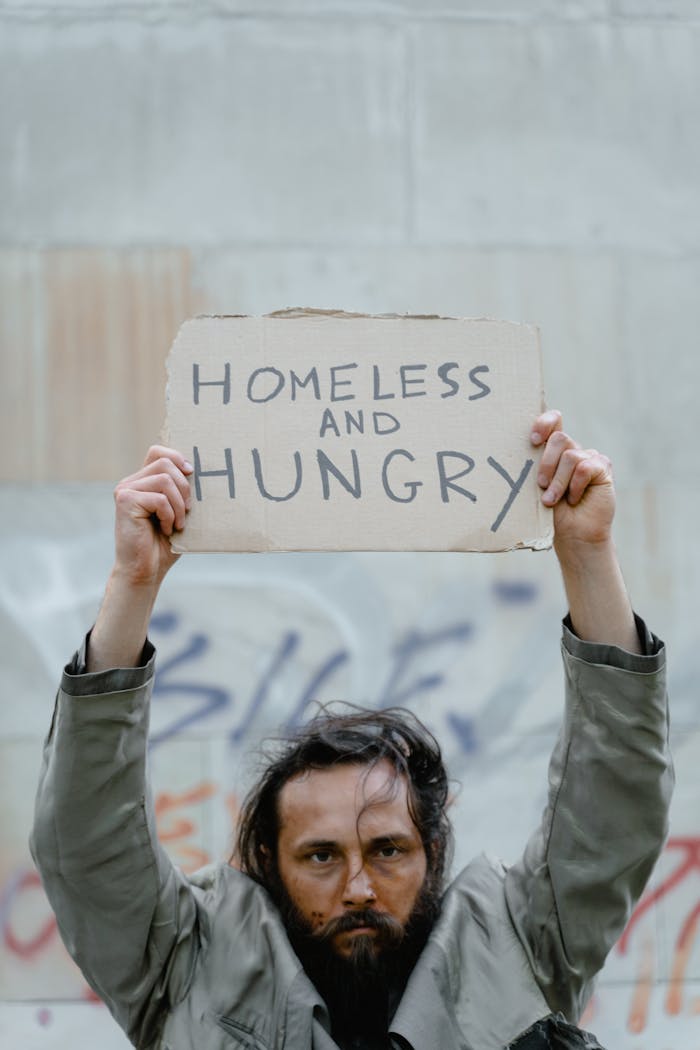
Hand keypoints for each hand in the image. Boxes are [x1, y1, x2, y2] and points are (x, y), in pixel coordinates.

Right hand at [112, 446, 192, 587]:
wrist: (145, 570)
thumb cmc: (163, 544)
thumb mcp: (177, 512)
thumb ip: (181, 492)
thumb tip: (198, 472)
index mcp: (142, 482)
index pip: (158, 452)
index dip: (177, 457)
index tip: (191, 473)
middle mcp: (130, 482)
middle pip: (166, 463)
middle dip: (185, 487)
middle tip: (187, 511)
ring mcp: (125, 490)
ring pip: (165, 480)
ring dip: (179, 504)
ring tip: (177, 524)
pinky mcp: (125, 501)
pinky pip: (159, 498)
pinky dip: (169, 515)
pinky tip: (166, 529)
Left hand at [531, 410, 614, 549]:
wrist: (573, 534)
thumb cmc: (551, 512)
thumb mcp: (537, 487)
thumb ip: (535, 466)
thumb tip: (522, 449)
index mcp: (554, 450)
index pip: (553, 421)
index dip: (545, 423)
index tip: (534, 440)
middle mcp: (573, 450)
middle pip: (559, 439)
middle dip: (546, 464)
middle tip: (540, 485)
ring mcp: (589, 458)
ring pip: (571, 456)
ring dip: (558, 482)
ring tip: (552, 500)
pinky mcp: (602, 468)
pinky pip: (585, 468)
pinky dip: (575, 486)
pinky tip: (574, 499)